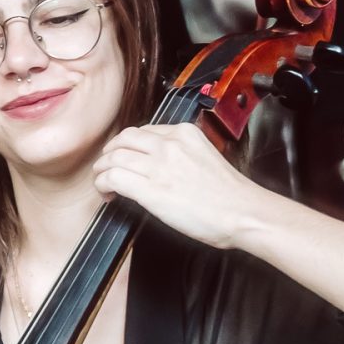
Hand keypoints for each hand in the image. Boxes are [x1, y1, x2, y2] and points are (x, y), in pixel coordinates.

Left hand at [91, 124, 271, 249]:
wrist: (242, 212)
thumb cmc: (230, 196)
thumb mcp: (205, 158)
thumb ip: (182, 155)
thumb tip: (162, 167)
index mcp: (184, 133)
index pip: (145, 131)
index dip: (129, 145)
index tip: (127, 157)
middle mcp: (169, 144)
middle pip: (124, 139)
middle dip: (110, 152)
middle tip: (106, 165)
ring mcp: (158, 164)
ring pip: (113, 157)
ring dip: (102, 169)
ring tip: (101, 181)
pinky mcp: (150, 188)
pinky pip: (113, 177)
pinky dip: (102, 183)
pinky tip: (106, 193)